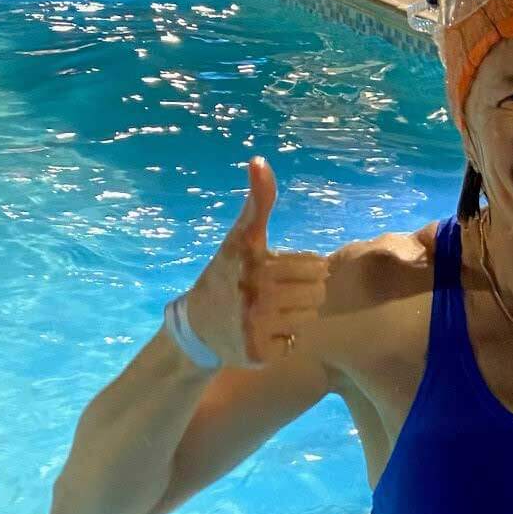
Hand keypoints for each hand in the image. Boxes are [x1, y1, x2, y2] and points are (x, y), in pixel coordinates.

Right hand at [182, 157, 328, 369]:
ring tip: (270, 312)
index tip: (278, 271)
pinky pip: (294, 343)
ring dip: (296, 317)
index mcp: (254, 261)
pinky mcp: (257, 353)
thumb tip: (260, 160)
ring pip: (308, 319)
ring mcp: (255, 326)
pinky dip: (284, 340)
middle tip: (275, 294)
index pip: (314, 266)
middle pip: (316, 294)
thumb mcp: (240, 237)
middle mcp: (254, 293)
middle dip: (302, 293)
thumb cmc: (226, 274)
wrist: (196, 327)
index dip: (302, 268)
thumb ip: (258, 202)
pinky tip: (264, 333)